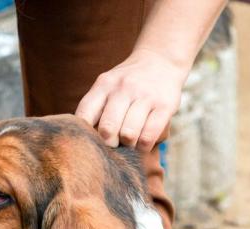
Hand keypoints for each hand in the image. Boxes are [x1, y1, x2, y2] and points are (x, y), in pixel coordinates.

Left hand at [75, 48, 190, 150]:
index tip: (91, 142)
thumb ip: (94, 108)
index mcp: (104, 85)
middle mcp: (123, 88)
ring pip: (129, 135)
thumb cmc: (128, 84)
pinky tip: (143, 144)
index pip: (85, 115)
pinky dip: (143, 147)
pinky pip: (149, 136)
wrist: (160, 60)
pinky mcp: (164, 106)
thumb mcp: (107, 86)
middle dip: (109, 144)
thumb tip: (84, 141)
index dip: (86, 136)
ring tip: (130, 144)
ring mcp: (145, 96)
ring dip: (128, 146)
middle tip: (114, 145)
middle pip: (107, 129)